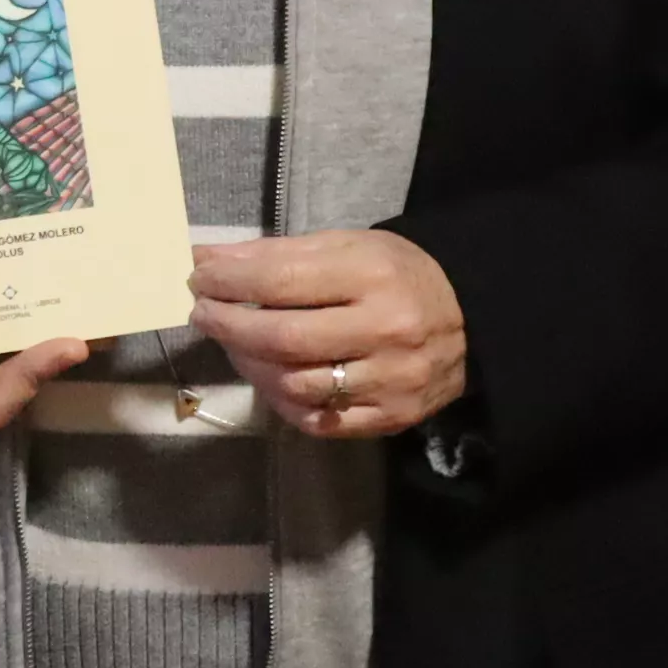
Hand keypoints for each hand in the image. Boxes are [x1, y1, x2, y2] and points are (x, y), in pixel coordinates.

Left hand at [188, 231, 468, 437]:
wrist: (470, 322)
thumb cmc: (395, 274)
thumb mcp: (344, 247)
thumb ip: (275, 254)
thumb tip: (205, 260)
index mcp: (373, 275)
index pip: (282, 281)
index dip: (229, 281)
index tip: (197, 278)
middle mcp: (386, 330)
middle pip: (283, 339)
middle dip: (229, 325)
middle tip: (203, 313)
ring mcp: (390, 381)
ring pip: (295, 385)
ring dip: (250, 365)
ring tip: (236, 344)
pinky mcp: (390, 418)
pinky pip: (318, 421)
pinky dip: (283, 401)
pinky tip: (270, 377)